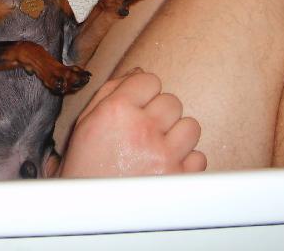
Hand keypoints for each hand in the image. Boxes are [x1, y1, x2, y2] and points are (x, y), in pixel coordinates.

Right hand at [57, 69, 205, 177]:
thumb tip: (139, 71)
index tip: (137, 106)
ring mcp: (164, 155)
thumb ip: (112, 91)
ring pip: (190, 126)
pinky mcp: (179, 178)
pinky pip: (198, 157)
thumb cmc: (85, 165)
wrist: (89, 212)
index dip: (144, 92)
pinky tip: (165, 167)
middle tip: (145, 131)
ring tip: (158, 148)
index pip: (150, 80)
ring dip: (177, 136)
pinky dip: (185, 162)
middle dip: (160, 114)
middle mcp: (142, 129)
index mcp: (117, 111)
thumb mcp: (87, 122)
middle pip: (172, 101)